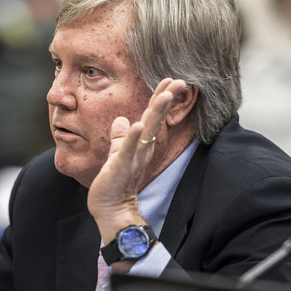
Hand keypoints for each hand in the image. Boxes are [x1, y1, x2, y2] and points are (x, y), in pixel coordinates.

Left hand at [88, 78, 187, 244]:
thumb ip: (120, 137)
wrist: (110, 209)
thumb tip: (121, 120)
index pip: (152, 117)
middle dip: (166, 99)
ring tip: (165, 95)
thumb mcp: (117, 155)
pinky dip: (133, 137)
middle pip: (155, 120)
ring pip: (147, 132)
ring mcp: (133, 157)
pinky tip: (138, 123)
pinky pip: (128, 150)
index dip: (160, 98)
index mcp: (140, 144)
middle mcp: (142, 149)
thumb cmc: (114, 183)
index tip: (170, 81)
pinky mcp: (121, 166)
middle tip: (179, 81)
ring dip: (156, 113)